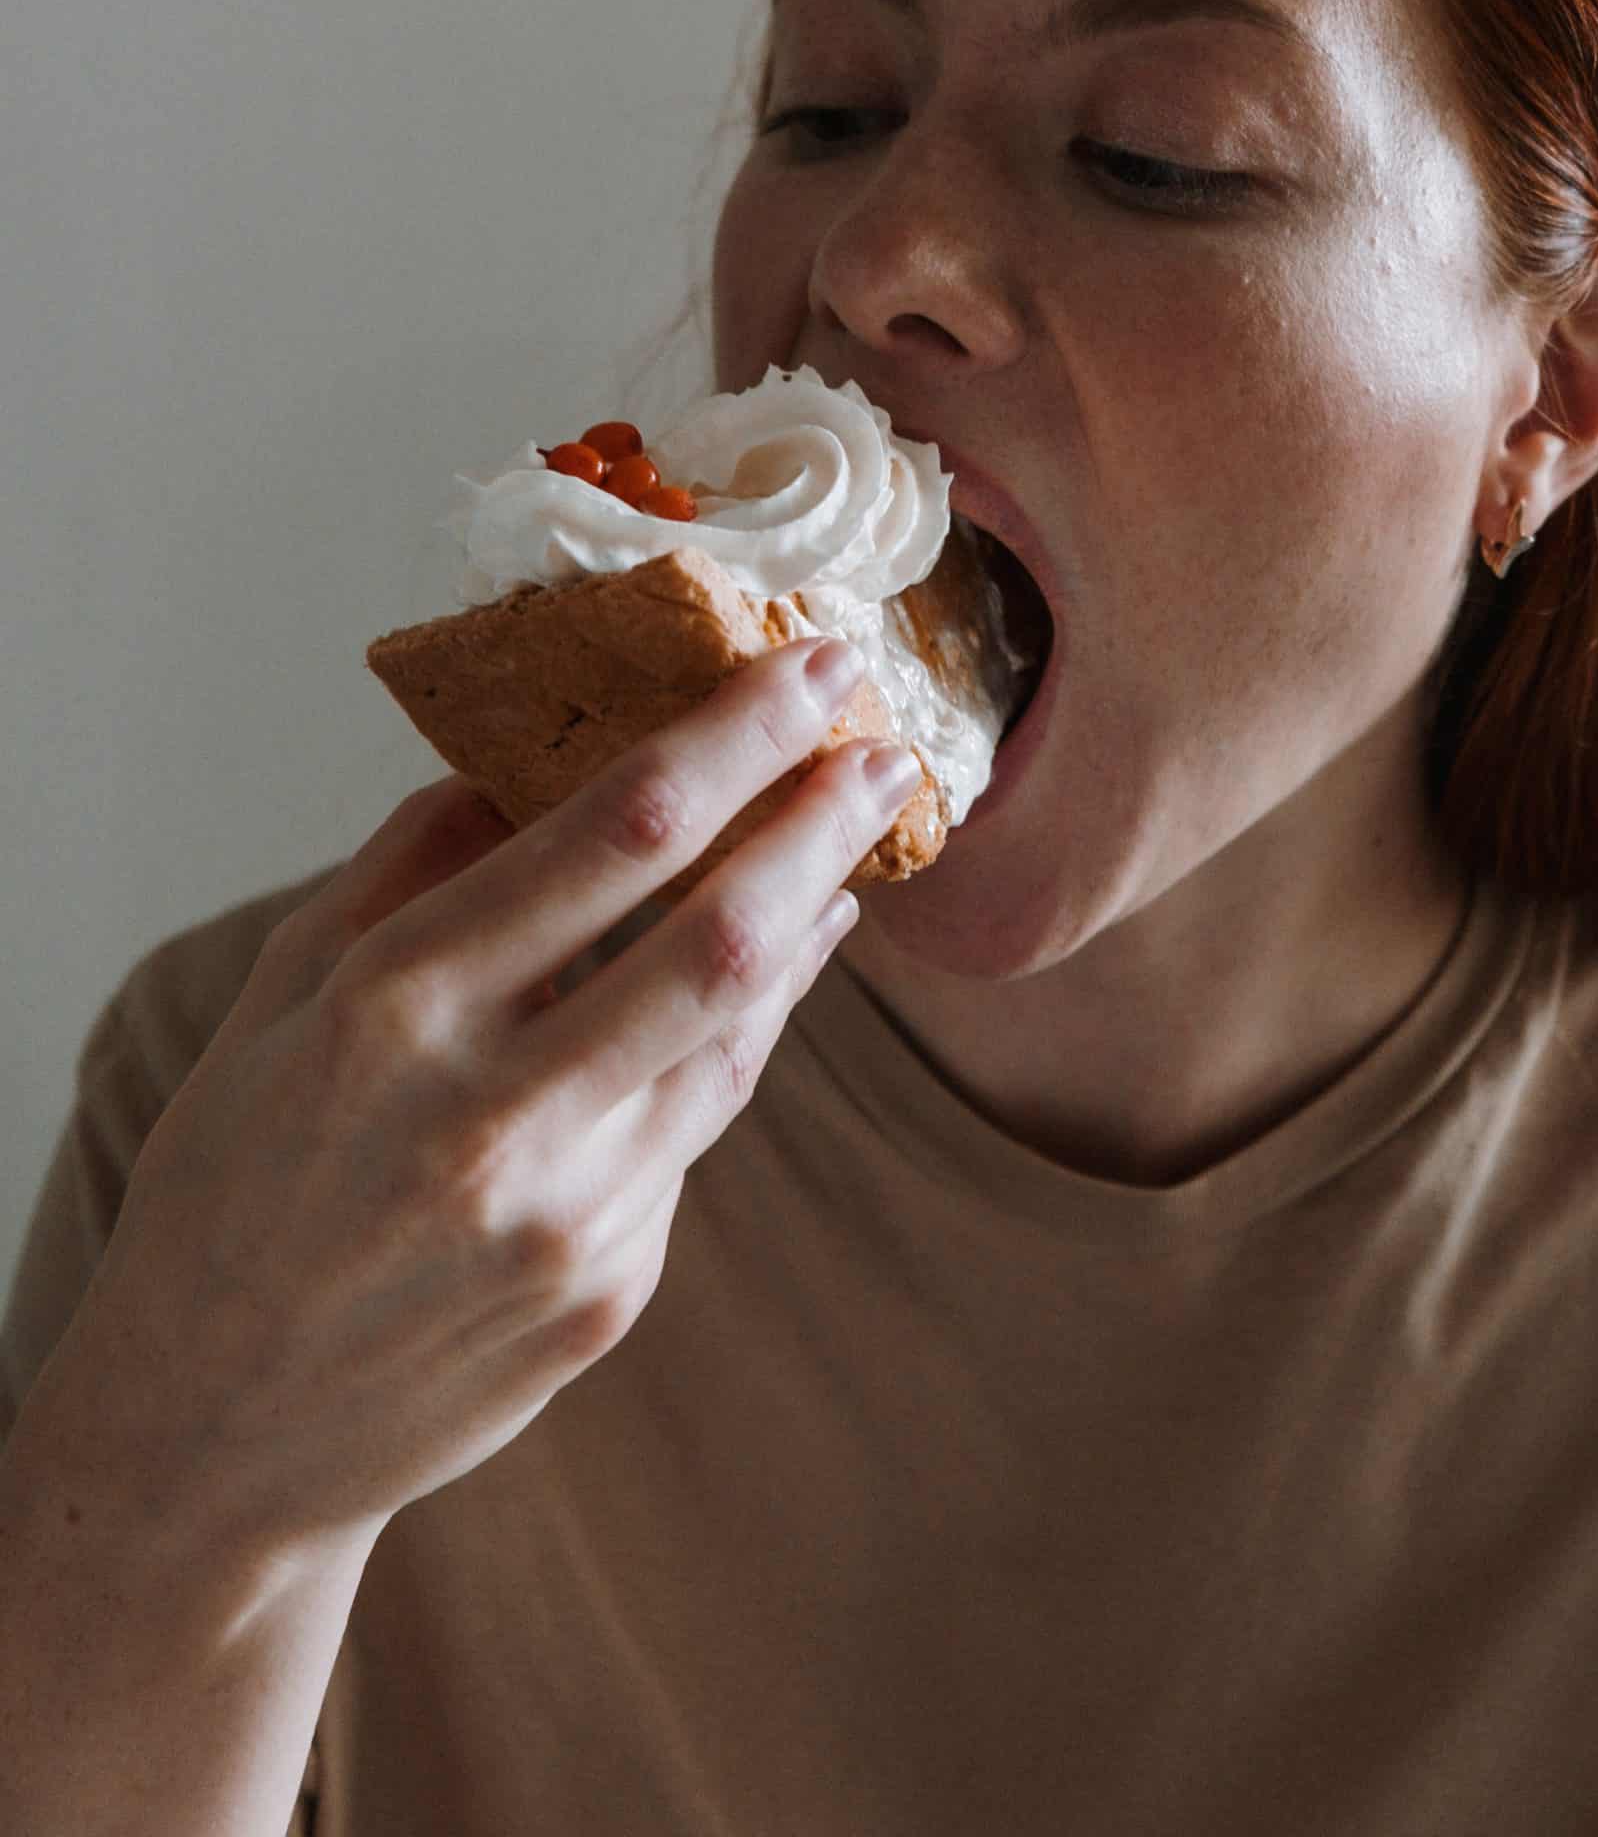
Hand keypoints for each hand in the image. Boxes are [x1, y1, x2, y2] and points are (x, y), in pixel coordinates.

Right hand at [52, 637, 917, 1561]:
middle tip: (884, 747)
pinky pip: (698, 1126)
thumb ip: (405, 871)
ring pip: (734, 1036)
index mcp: (391, 1010)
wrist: (214, 1434)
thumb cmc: (231, 1185)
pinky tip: (776, 968)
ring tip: (848, 845)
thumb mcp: (276, 999)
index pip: (612, 836)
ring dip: (807, 925)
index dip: (733, 737)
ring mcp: (566, 1216)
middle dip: (819, 823)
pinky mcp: (610, 1289)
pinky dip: (743, 1031)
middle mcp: (491, 1113)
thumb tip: (517, 754)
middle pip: (718, 937)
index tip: (809, 664)